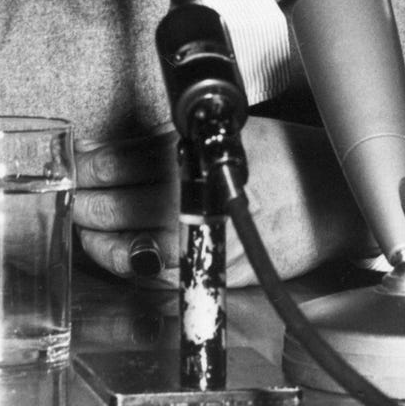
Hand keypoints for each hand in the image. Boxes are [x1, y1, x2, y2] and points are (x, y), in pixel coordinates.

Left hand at [72, 118, 362, 286]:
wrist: (334, 199)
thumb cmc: (287, 160)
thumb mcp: (229, 131)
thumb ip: (176, 142)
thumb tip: (114, 153)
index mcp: (203, 154)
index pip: (127, 160)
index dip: (93, 165)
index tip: (75, 163)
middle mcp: (203, 196)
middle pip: (123, 202)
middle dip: (87, 201)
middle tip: (70, 196)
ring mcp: (209, 237)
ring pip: (135, 244)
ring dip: (101, 237)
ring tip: (83, 228)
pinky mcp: (219, 269)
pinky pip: (163, 274)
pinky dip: (133, 266)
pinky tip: (118, 255)